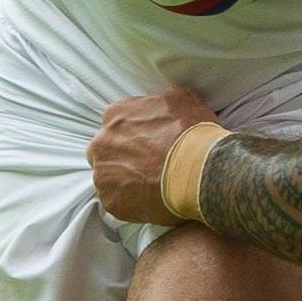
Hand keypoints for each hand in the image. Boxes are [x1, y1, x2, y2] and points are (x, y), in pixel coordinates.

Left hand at [89, 86, 221, 224]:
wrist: (200, 172)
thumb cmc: (192, 134)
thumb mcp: (184, 98)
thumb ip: (164, 98)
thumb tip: (165, 101)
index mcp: (115, 114)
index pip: (118, 121)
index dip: (137, 131)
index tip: (152, 140)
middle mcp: (101, 143)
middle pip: (107, 149)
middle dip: (124, 155)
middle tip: (150, 163)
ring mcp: (104, 175)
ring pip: (110, 176)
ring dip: (126, 178)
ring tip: (153, 184)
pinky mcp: (111, 202)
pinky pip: (117, 201)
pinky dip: (132, 201)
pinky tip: (152, 198)